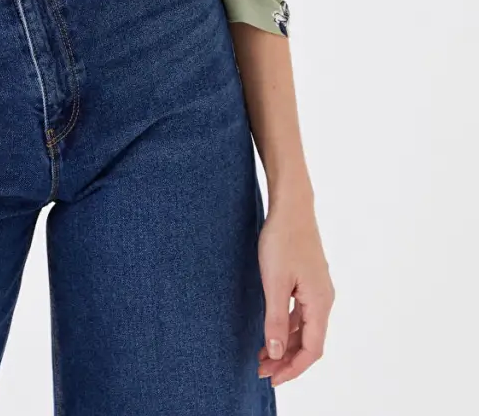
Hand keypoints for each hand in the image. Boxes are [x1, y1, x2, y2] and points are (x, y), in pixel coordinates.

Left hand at [256, 194, 334, 387]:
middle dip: (287, 361)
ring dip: (285, 345)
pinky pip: (300, 313)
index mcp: (320, 303)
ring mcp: (317, 290)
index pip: (312, 350)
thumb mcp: (274, 283)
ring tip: (262, 356)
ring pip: (304, 328)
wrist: (291, 206)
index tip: (273, 380)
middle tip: (262, 371)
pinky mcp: (309, 281)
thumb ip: (275, 320)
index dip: (293, 369)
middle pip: (309, 342)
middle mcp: (324, 300)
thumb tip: (276, 353)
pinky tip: (271, 331)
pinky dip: (286, 327)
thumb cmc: (282, 240)